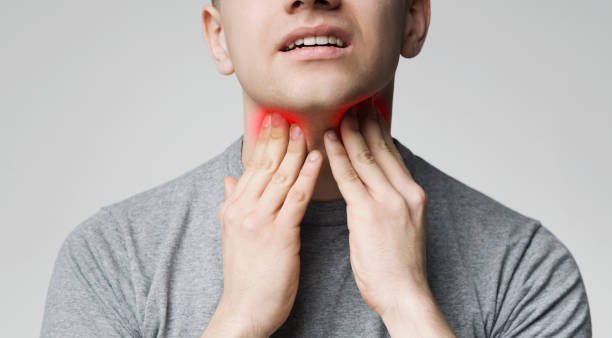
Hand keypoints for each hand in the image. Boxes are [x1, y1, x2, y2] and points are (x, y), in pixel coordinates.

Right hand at [207, 112, 322, 336]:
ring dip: (295, 150)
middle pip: (264, 165)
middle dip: (278, 137)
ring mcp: (259, 221)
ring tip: (307, 128)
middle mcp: (243, 210)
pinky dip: (306, 175)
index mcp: (233, 208)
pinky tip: (317, 159)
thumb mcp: (232, 235)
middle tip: (289, 113)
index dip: (264, 141)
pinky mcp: (279, 235)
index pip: (251, 167)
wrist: (244, 309)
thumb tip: (229, 179)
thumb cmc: (245, 276)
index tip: (274, 119)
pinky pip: (295, 198)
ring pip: (280, 177)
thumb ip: (232, 203)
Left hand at [323, 98, 451, 335]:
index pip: (393, 154)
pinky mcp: (369, 213)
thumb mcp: (405, 226)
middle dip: (367, 122)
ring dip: (350, 132)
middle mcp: (405, 192)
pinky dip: (337, 155)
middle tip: (356, 100)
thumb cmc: (400, 266)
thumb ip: (392, 202)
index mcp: (414, 194)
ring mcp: (388, 201)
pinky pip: (349, 177)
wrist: (405, 293)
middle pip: (382, 148)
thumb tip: (376, 186)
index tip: (371, 112)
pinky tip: (327, 140)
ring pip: (365, 157)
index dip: (380, 131)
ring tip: (339, 112)